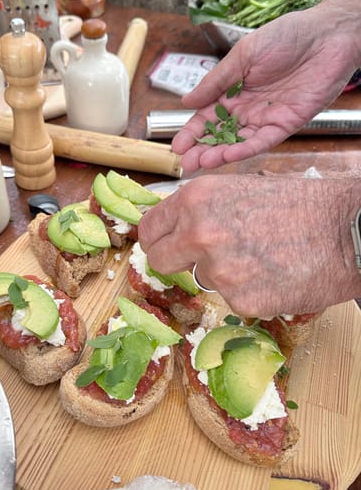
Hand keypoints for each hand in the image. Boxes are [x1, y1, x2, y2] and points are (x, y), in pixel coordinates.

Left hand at [138, 174, 360, 317]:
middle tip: (203, 258)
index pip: (149, 229)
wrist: (347, 230)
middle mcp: (199, 234)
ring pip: (202, 279)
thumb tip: (176, 226)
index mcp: (196, 199)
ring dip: (222, 274)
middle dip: (177, 262)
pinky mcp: (242, 301)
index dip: (157, 239)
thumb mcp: (240, 188)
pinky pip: (232, 299)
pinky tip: (274, 276)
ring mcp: (219, 271)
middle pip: (160, 260)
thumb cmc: (300, 204)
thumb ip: (202, 209)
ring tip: (260, 258)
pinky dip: (249, 292)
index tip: (164, 245)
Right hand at [174, 0, 360, 171]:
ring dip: (220, 154)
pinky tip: (229, 155)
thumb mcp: (243, 56)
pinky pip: (264, 141)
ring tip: (202, 162)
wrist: (327, 34)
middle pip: (220, 134)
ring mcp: (266, 117)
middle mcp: (248, 108)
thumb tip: (186, 101)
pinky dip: (246, 149)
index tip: (177, 146)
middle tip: (185, 163)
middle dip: (202, 149)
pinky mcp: (287, 123)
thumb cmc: (286, 36)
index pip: (207, 117)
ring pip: (239, 142)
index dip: (192, 132)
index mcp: (234, 91)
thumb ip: (216, 81)